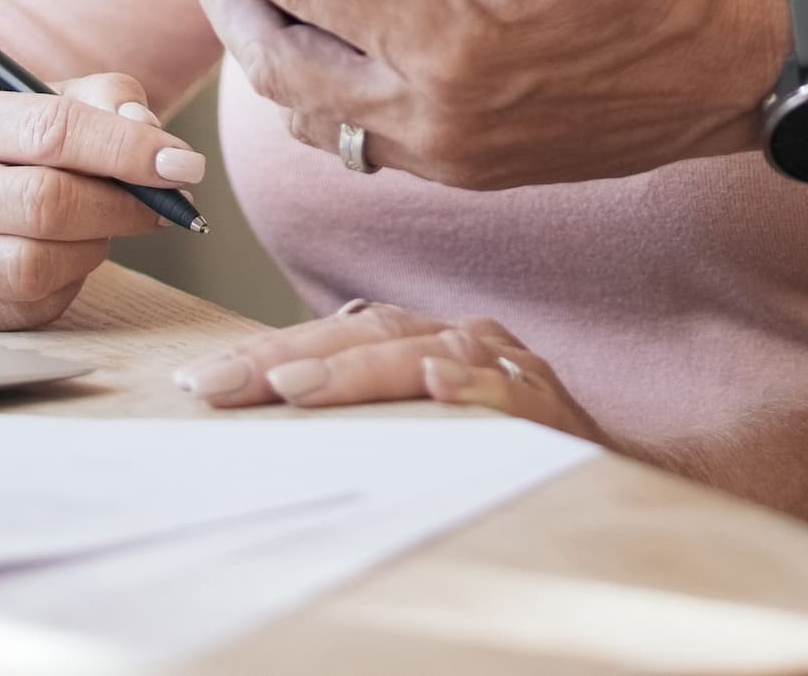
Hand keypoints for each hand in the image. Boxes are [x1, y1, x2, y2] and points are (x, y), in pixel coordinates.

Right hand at [0, 61, 207, 332]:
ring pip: (37, 265)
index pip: (52, 131)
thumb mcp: (60, 99)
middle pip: (45, 203)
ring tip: (100, 226)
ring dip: (93, 248)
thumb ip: (111, 100)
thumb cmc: (20, 145)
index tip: (183, 165)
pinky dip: (69, 284)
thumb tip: (154, 141)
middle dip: (121, 206)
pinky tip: (66, 256)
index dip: (127, 149)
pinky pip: (33, 306)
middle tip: (159, 205)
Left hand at [129, 0, 786, 189]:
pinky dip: (318, 90)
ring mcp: (447, 158)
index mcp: (447, 48)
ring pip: (308, 114)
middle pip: (277, 60)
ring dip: (265, 51)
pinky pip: (357, 140)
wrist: (738, 71)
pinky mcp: (468, 174)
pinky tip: (328, 43)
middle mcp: (433, 119)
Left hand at [173, 300, 615, 444]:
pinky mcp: (546, 405)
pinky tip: (435, 386)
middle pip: (363, 334)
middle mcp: (462, 338)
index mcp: (426, 338)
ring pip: (421, 353)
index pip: (334, 333)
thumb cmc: (506, 447)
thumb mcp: (426, 423)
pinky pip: (504, 392)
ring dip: (356, 370)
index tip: (199, 382)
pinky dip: (468, 386)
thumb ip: (369, 403)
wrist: (608, 473)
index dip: (266, 352)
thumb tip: (276, 399)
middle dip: (283, 357)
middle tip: (217, 386)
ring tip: (294, 387)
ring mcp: (505, 365)